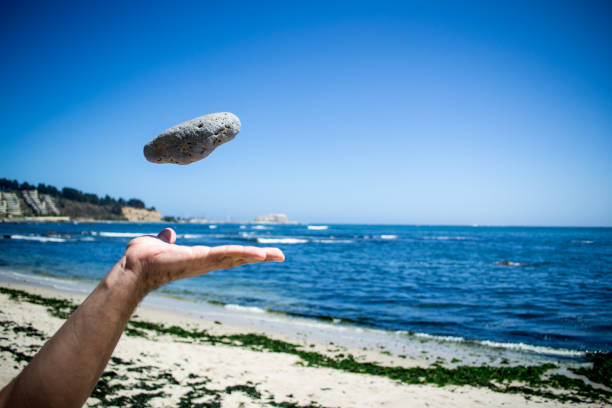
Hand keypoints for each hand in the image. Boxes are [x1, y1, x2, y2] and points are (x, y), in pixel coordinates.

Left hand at [122, 228, 284, 293]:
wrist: (132, 268)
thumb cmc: (142, 259)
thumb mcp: (158, 243)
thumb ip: (165, 239)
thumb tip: (168, 234)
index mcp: (199, 257)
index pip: (228, 254)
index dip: (245, 253)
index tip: (262, 253)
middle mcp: (205, 262)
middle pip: (238, 257)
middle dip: (260, 256)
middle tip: (281, 255)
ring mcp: (204, 262)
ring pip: (236, 256)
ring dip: (257, 255)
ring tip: (277, 254)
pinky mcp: (200, 259)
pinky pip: (225, 254)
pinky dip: (242, 253)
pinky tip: (259, 254)